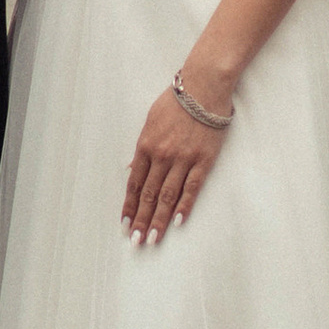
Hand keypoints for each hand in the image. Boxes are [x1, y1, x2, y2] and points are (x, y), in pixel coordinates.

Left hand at [121, 75, 230, 246]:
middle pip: (148, 194)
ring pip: (168, 196)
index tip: (125, 223)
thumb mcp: (150, 121)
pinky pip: (192, 188)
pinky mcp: (203, 160)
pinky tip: (177, 221)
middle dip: (141, 220)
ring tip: (153, 238)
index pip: (134, 183)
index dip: (129, 205)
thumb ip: (142, 148)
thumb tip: (131, 170)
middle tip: (136, 241)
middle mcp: (162, 155)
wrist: (204, 87)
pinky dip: (184, 206)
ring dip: (159, 219)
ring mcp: (183, 159)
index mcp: (146, 145)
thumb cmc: (176, 102)